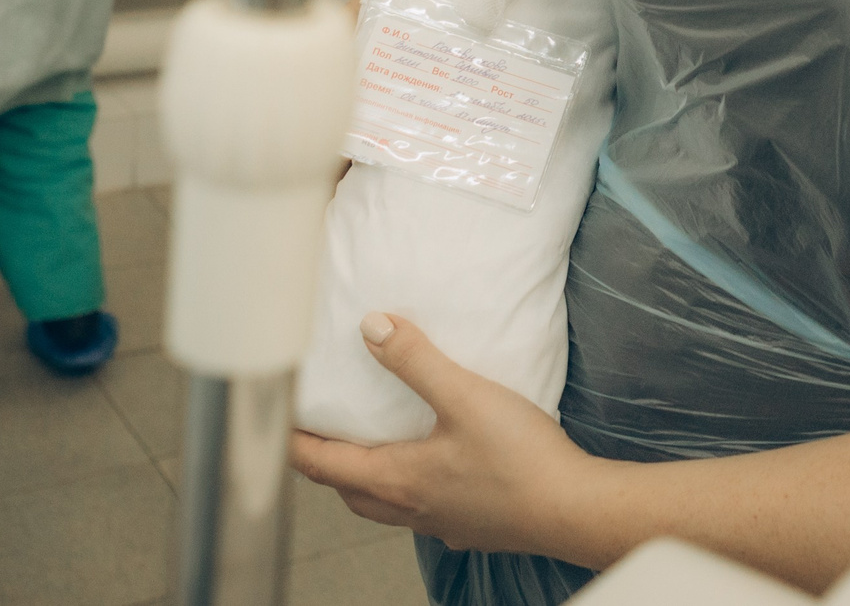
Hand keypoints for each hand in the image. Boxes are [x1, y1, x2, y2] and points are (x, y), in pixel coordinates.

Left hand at [287, 313, 617, 558]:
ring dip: (368, 475)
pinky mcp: (470, 523)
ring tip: (374, 440)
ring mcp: (441, 521)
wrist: (574, 509)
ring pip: (385, 503)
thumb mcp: (465, 395)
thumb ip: (416, 360)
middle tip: (321, 428)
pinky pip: (422, 507)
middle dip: (327, 461)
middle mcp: (410, 508)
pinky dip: (409, 484)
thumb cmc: (521, 460)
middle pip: (349, 489)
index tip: (275, 423)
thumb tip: (371, 327)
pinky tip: (435, 463)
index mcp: (396, 479)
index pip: (322, 465)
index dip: (294, 443)